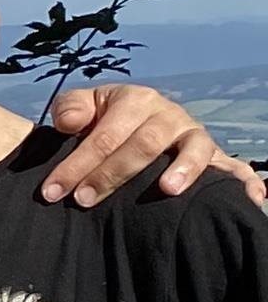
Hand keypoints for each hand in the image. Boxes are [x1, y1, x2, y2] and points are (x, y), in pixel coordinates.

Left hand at [39, 83, 267, 210]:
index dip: (77, 163)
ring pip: (194, 148)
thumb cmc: (106, 120)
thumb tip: (69, 123)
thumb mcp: (86, 107)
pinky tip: (251, 199)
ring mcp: (193, 135)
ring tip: (167, 190)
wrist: (139, 120)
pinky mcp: (213, 155)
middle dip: (110, 174)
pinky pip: (233, 167)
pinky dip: (244, 181)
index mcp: (135, 100)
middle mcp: (168, 114)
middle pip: (144, 144)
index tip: (53, 191)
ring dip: (184, 169)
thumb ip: (71, 108)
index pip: (104, 134)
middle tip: (83, 201)